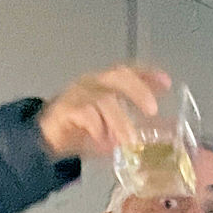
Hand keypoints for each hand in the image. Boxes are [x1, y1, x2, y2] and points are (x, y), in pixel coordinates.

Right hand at [37, 63, 169, 161]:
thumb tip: (158, 134)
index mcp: (105, 84)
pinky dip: (98, 128)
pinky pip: (86, 114)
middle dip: (138, 90)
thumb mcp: (112, 129)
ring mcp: (78, 94)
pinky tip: (104, 141)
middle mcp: (93, 83)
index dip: (148, 74)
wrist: (46, 139)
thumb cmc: (81, 131)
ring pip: (104, 99)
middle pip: (118, 76)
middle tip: (152, 110)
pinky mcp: (66, 109)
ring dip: (120, 121)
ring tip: (129, 140)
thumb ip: (132, 126)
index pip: (129, 71)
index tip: (166, 83)